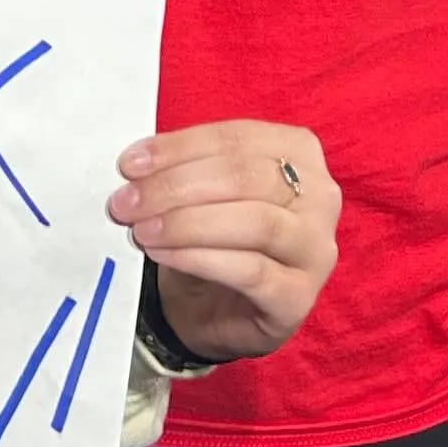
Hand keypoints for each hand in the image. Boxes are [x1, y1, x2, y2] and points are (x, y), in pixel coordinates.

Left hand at [107, 120, 339, 363]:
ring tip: (141, 230)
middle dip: (177, 187)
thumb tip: (136, 165)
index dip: (179, 148)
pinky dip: (199, 258)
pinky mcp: (300, 297)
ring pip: (255, 222)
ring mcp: (316, 249)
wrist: (216, 309)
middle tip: (126, 202)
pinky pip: (250, 271)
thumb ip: (180, 169)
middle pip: (246, 177)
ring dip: (187, 223)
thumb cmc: (211, 236)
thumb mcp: (199, 190)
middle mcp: (320, 196)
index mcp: (298, 151)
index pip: (236, 137)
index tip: (130, 164)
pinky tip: (163, 254)